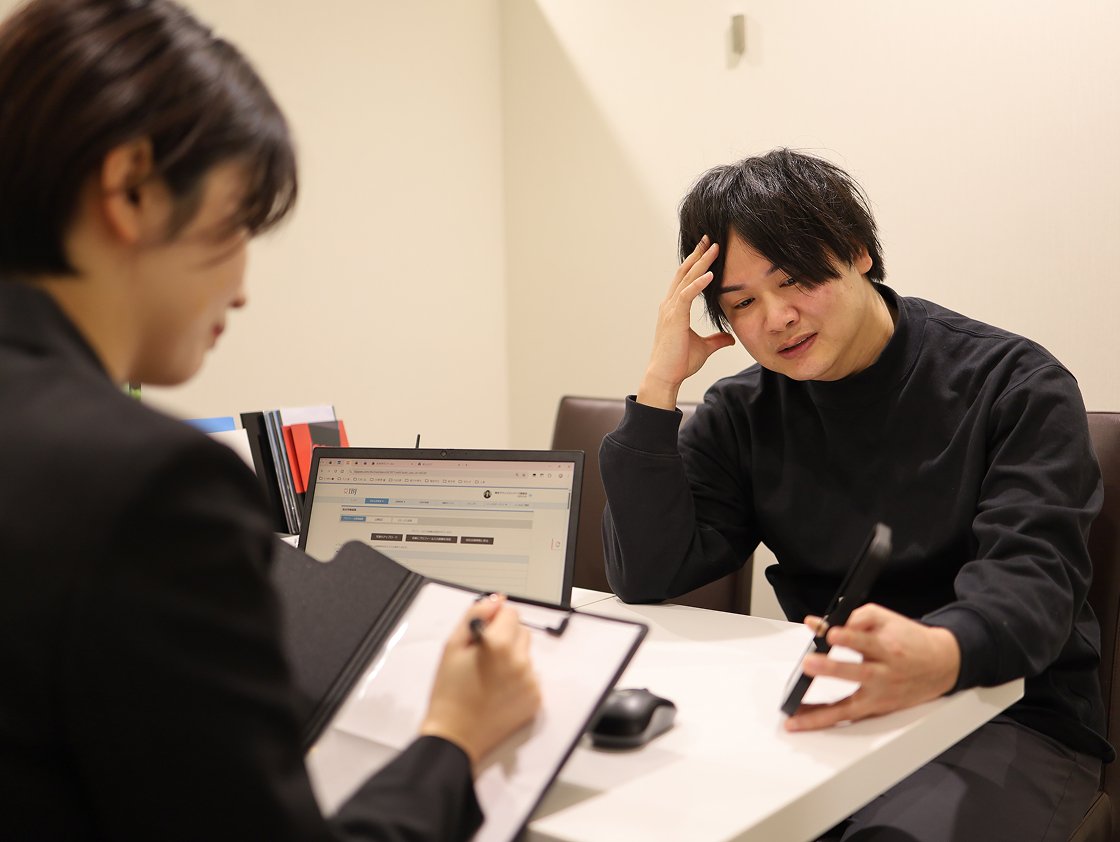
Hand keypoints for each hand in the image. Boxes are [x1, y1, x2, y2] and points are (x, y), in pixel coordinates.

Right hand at [420, 595, 541, 767]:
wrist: (455, 736)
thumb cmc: (449, 692)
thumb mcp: (452, 647)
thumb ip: (475, 615)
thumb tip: (496, 600)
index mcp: (499, 645)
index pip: (511, 612)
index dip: (494, 621)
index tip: (483, 635)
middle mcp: (520, 661)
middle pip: (522, 631)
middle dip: (506, 638)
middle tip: (484, 658)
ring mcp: (530, 681)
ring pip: (526, 655)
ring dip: (512, 659)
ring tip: (490, 678)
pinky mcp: (536, 699)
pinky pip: (531, 677)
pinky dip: (518, 679)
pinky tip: (499, 691)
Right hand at [637, 235, 735, 408]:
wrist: (665, 376)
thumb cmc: (679, 363)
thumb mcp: (704, 348)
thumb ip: (716, 340)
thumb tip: (730, 338)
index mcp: (674, 309)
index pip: (685, 279)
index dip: (696, 263)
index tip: (707, 249)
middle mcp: (669, 305)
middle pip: (684, 272)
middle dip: (697, 254)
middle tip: (709, 238)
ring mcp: (670, 310)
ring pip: (686, 279)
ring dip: (701, 262)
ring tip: (713, 247)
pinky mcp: (674, 318)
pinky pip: (686, 295)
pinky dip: (698, 284)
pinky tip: (711, 274)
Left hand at [784, 603, 960, 731]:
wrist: (942, 664)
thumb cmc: (909, 640)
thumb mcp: (886, 619)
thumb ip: (855, 617)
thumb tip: (820, 623)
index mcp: (888, 647)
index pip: (865, 640)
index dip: (849, 636)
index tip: (832, 632)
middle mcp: (885, 673)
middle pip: (859, 673)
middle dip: (833, 668)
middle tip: (810, 662)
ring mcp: (880, 695)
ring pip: (850, 706)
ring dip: (820, 711)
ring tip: (796, 711)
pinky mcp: (876, 709)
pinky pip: (847, 717)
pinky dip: (822, 720)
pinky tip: (801, 721)